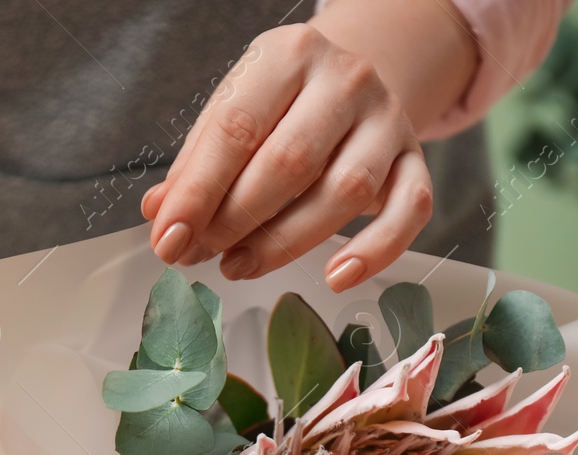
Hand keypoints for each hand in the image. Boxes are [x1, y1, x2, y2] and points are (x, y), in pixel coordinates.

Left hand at [142, 23, 436, 291]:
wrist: (353, 77)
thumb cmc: (281, 103)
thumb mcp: (232, 109)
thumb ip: (196, 162)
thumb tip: (162, 215)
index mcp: (287, 55)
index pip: (236, 129)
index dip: (198, 193)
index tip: (169, 239)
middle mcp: (345, 80)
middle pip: (289, 163)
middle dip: (235, 220)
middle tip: (200, 254)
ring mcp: (387, 120)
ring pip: (345, 193)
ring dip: (286, 243)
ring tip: (240, 265)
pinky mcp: (415, 159)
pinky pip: (410, 211)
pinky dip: (375, 251)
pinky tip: (335, 276)